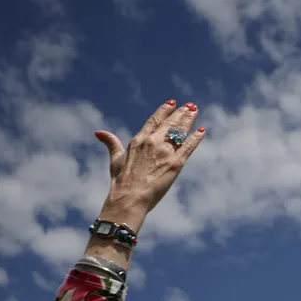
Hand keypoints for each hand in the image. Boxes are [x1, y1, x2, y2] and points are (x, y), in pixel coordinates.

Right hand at [95, 100, 205, 229]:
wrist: (130, 197)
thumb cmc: (121, 181)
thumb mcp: (115, 159)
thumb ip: (111, 143)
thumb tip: (99, 132)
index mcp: (139, 139)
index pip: (154, 120)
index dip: (164, 111)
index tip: (172, 103)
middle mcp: (153, 142)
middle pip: (170, 124)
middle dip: (181, 114)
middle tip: (191, 106)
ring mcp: (165, 152)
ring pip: (180, 132)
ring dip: (189, 121)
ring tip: (195, 111)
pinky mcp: (176, 163)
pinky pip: (188, 147)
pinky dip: (195, 138)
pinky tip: (201, 131)